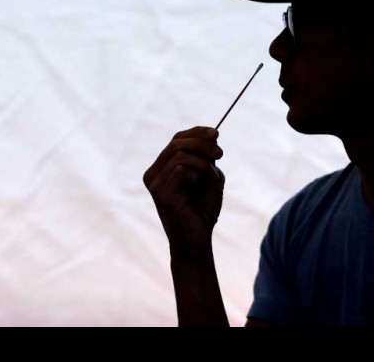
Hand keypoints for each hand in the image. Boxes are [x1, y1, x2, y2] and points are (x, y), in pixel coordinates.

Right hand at [143, 126, 224, 258]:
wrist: (198, 240)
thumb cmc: (203, 210)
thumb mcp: (209, 177)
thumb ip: (208, 157)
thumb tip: (212, 135)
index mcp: (162, 168)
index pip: (177, 139)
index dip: (196, 132)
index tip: (216, 134)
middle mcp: (153, 174)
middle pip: (177, 142)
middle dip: (202, 144)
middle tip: (220, 154)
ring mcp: (154, 183)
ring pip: (180, 154)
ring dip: (203, 162)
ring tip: (211, 177)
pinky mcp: (160, 193)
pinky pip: (181, 168)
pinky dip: (197, 173)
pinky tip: (198, 186)